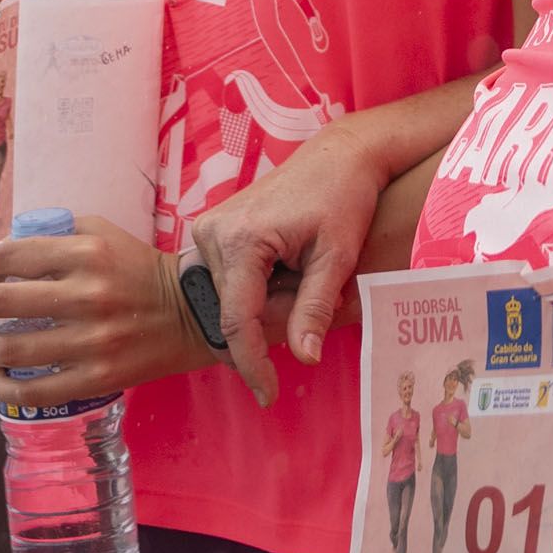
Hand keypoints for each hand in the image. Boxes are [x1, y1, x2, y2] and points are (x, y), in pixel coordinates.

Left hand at [0, 216, 211, 409]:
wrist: (191, 314)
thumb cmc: (139, 269)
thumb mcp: (105, 233)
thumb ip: (58, 232)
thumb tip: (8, 244)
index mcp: (88, 253)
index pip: (12, 256)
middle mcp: (88, 296)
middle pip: (2, 301)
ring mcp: (92, 341)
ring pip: (12, 349)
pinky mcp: (96, 378)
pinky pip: (34, 392)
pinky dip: (3, 385)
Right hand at [188, 135, 391, 404]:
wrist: (339, 156)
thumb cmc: (345, 199)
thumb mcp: (336, 257)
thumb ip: (315, 308)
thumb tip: (304, 358)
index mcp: (240, 240)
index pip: (236, 322)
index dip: (252, 364)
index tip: (268, 396)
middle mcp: (212, 233)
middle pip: (231, 311)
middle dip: (266, 325)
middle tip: (311, 308)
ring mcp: (207, 230)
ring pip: (228, 298)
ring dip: (262, 306)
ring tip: (303, 278)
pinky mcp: (212, 230)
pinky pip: (228, 280)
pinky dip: (255, 290)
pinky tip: (286, 274)